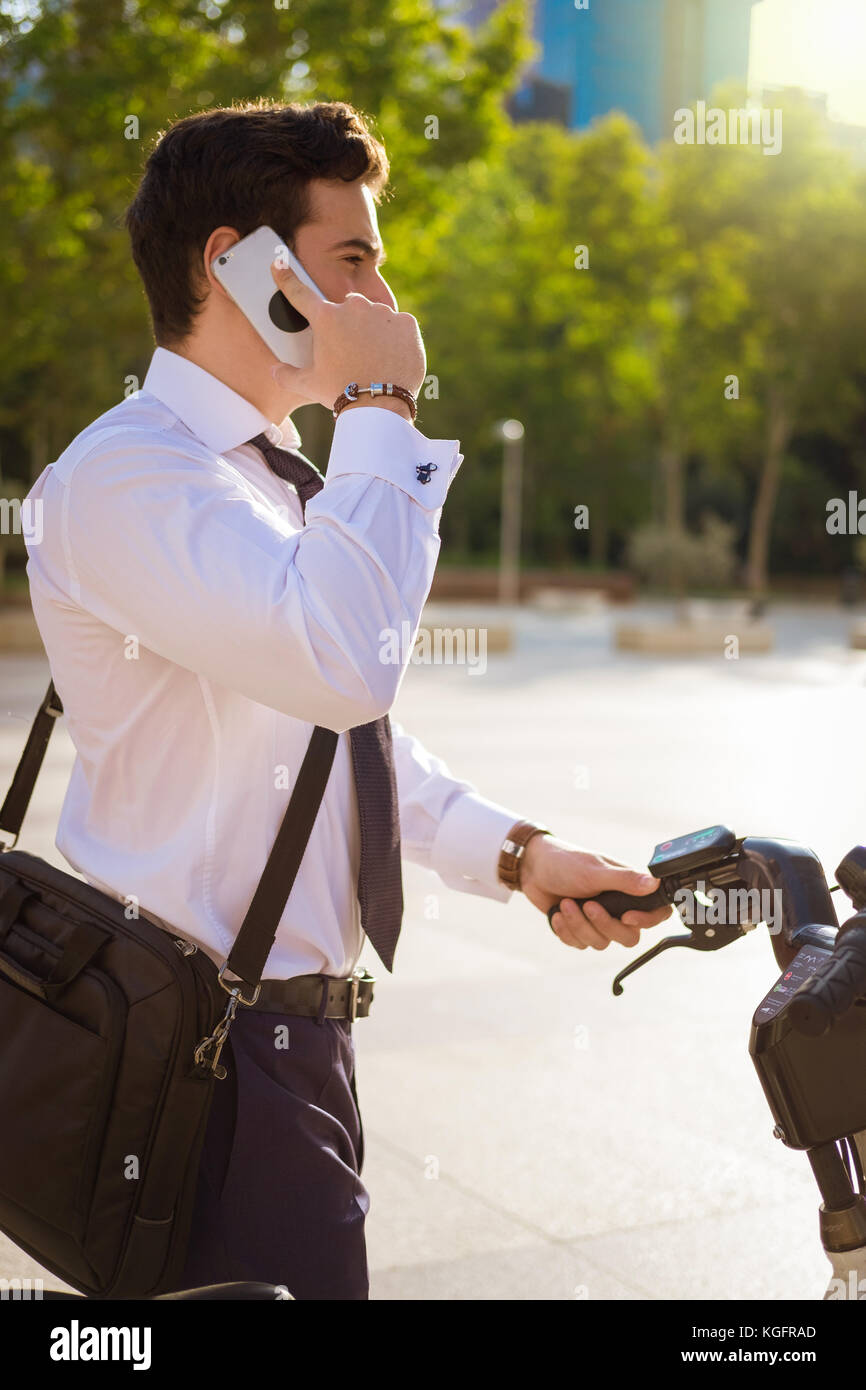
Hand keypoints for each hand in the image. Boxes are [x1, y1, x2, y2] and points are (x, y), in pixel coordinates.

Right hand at [269, 262, 426, 408]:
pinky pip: (400, 325)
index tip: (279, 262)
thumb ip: (287, 375)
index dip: (287, 277)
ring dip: (375, 330)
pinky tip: (393, 357)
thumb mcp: (308, 385)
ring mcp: (382, 312)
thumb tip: (275, 370)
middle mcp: (353, 307)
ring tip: (375, 359)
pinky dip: (397, 339)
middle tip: (354, 351)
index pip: (300, 293)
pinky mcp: (407, 322)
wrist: (380, 407)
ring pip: (377, 316)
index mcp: (325, 319)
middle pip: (349, 306)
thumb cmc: (341, 393)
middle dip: (350, 323)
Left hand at [520, 833, 672, 949]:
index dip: (647, 921)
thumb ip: (625, 880)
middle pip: (628, 937)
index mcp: (628, 889)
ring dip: (580, 925)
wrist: (533, 869)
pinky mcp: (580, 929)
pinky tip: (557, 913)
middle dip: (605, 925)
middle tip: (588, 906)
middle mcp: (617, 907)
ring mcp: (598, 921)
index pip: (656, 913)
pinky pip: (580, 944)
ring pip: (601, 943)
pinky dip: (567, 931)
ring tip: (566, 904)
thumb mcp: (595, 870)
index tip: (627, 917)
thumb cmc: (565, 863)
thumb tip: (655, 883)